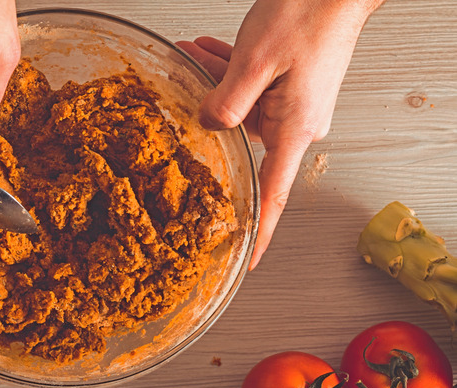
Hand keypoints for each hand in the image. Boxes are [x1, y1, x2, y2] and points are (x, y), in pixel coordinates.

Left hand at [177, 0, 382, 269]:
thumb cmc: (308, 15)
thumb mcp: (253, 62)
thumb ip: (225, 103)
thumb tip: (207, 126)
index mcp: (294, 129)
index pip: (272, 195)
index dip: (259, 231)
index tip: (246, 258)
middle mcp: (298, 123)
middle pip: (241, 138)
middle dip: (208, 114)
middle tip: (184, 86)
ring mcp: (297, 105)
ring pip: (242, 108)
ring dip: (216, 85)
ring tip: (194, 54)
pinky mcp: (293, 86)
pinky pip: (254, 91)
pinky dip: (230, 75)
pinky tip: (210, 52)